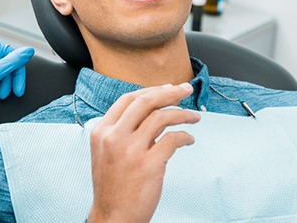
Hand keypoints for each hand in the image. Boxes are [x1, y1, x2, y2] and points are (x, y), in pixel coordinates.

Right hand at [87, 83, 200, 222]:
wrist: (113, 218)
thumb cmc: (113, 186)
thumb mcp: (106, 151)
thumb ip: (123, 130)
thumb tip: (153, 111)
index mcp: (102, 131)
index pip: (128, 98)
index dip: (151, 90)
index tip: (168, 88)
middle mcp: (114, 136)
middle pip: (146, 101)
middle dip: (170, 92)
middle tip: (186, 90)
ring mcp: (130, 150)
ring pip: (161, 117)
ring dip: (182, 114)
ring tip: (194, 117)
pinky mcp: (149, 165)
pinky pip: (172, 140)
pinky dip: (185, 136)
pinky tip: (189, 139)